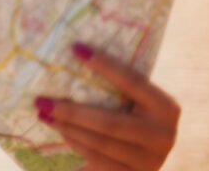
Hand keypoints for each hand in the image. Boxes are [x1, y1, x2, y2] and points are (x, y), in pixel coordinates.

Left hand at [36, 42, 179, 169]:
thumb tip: (76, 53)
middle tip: (42, 101)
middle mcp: (163, 137)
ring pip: (101, 144)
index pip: (133, 82)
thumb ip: (117, 86)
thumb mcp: (137, 101)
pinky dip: (77, 144)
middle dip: (72, 112)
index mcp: (166, 109)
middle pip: (110, 123)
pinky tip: (61, 131)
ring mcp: (149, 161)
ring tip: (45, 115)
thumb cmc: (137, 116)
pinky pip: (99, 161)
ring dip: (68, 128)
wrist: (148, 154)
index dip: (105, 66)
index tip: (76, 49)